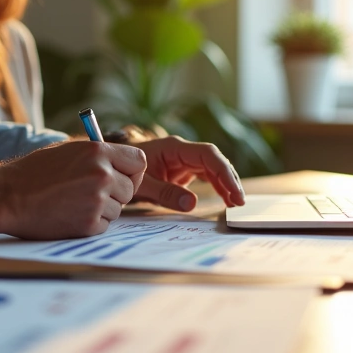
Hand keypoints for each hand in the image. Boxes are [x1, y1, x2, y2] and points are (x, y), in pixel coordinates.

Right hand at [0, 141, 145, 238]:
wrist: (8, 196)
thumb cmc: (35, 172)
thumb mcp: (69, 150)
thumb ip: (98, 155)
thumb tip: (123, 164)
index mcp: (98, 151)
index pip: (139, 161)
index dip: (132, 171)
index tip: (122, 176)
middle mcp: (102, 174)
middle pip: (131, 188)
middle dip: (116, 193)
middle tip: (90, 193)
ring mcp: (97, 200)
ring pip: (118, 209)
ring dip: (101, 209)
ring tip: (73, 202)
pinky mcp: (89, 223)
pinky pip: (104, 225)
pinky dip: (91, 223)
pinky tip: (69, 214)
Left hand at [130, 136, 245, 211]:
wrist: (112, 168)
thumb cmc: (124, 172)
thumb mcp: (141, 185)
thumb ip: (165, 193)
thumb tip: (192, 204)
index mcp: (174, 148)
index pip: (208, 155)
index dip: (224, 172)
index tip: (233, 192)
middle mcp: (182, 151)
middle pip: (215, 160)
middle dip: (229, 180)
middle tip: (239, 202)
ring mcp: (184, 160)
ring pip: (213, 168)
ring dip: (226, 184)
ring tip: (235, 204)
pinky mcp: (183, 169)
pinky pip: (206, 175)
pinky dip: (217, 186)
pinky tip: (225, 199)